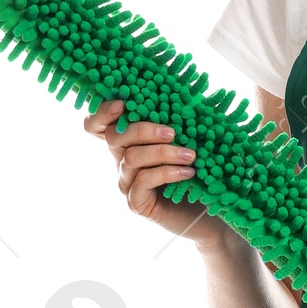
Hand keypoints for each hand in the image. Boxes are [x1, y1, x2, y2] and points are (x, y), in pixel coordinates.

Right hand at [82, 97, 214, 240]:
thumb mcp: (188, 139)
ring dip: (163, 153)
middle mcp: (122, 160)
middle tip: (173, 132)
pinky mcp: (136, 202)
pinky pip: (143, 181)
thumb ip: (179, 119)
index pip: (98, 125)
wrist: (208, 211)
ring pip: (132, 158)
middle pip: (115, 138)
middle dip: (144, 130)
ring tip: (190, 155)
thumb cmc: (198, 169)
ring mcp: (127, 182)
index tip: (122, 104)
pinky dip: (167, 173)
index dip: (102, 112)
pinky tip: (188, 173)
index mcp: (128, 141)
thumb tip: (188, 96)